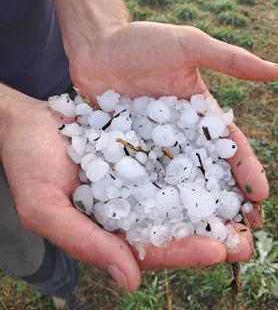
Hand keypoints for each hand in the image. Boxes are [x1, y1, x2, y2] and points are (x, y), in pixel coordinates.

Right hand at [0, 86, 254, 291]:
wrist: (26, 123)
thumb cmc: (27, 165)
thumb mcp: (46, 209)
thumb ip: (86, 243)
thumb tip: (130, 281)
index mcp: (108, 226)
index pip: (150, 247)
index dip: (184, 251)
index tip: (217, 251)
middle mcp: (127, 203)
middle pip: (173, 223)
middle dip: (209, 231)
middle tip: (246, 238)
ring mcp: (135, 174)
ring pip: (177, 191)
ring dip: (210, 198)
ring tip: (245, 203)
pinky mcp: (139, 147)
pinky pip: (170, 155)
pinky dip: (194, 161)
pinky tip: (217, 161)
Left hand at [69, 22, 277, 262]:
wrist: (98, 48)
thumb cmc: (142, 43)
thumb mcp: (188, 46)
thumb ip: (229, 60)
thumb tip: (276, 71)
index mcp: (198, 115)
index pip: (229, 146)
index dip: (246, 170)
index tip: (260, 196)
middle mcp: (178, 136)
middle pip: (206, 173)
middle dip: (223, 201)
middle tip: (239, 234)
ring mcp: (152, 146)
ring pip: (176, 183)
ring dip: (191, 209)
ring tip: (204, 238)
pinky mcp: (126, 151)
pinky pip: (140, 178)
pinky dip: (151, 198)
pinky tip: (158, 222)